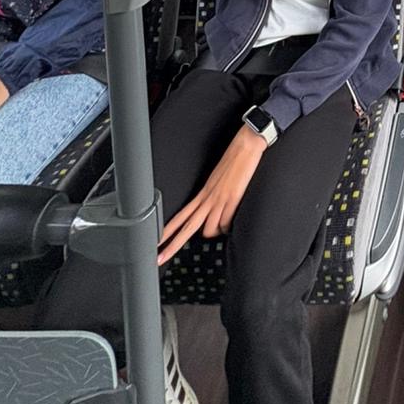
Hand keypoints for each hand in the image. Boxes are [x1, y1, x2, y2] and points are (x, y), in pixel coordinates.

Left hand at [157, 125, 266, 264]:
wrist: (246, 145)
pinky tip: (232, 223)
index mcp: (202, 193)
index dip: (167, 231)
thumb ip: (213, 197)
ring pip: (208, 229)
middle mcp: (208, 198)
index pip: (180, 216)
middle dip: (172, 245)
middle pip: (186, 227)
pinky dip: (227, 227)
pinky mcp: (232, 199)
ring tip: (222, 228)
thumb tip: (213, 212)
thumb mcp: (218, 180)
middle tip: (159, 258)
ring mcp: (219, 199)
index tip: (158, 242)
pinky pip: (226, 223)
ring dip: (214, 233)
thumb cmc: (234, 160)